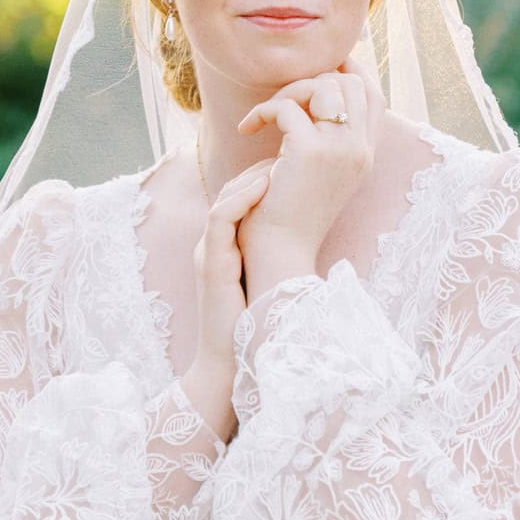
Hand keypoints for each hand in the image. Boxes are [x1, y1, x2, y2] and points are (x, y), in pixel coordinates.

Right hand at [178, 157, 274, 442]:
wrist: (229, 364)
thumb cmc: (253, 332)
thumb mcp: (269, 284)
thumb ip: (279, 260)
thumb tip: (311, 242)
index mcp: (227, 246)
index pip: (242, 200)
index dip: (267, 179)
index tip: (296, 169)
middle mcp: (214, 244)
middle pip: (232, 192)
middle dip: (261, 170)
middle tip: (290, 155)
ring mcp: (208, 251)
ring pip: (224, 198)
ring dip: (253, 177)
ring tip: (281, 163)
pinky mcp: (209, 261)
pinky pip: (219, 216)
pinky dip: (242, 197)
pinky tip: (266, 185)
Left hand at [234, 55, 383, 277]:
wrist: (279, 253)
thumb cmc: (288, 214)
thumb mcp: (315, 171)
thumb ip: (323, 137)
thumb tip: (313, 97)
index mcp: (365, 156)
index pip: (373, 96)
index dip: (349, 73)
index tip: (320, 67)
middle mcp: (360, 150)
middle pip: (349, 83)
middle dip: (311, 82)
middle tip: (281, 103)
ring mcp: (340, 149)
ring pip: (322, 86)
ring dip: (288, 92)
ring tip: (265, 117)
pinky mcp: (310, 151)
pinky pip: (286, 106)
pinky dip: (262, 112)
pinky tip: (247, 130)